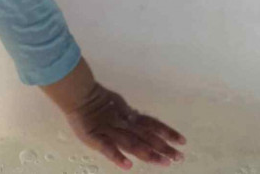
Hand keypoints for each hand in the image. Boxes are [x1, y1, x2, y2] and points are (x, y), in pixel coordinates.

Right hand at [63, 81, 186, 169]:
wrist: (77, 93)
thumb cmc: (94, 99)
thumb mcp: (115, 104)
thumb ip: (128, 114)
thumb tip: (143, 120)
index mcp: (128, 116)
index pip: (152, 125)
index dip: (167, 132)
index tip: (183, 141)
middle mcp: (123, 124)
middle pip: (147, 136)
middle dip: (163, 147)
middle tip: (180, 157)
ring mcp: (110, 131)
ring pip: (132, 143)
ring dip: (148, 153)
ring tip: (164, 163)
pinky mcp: (95, 138)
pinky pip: (107, 148)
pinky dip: (117, 157)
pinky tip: (128, 166)